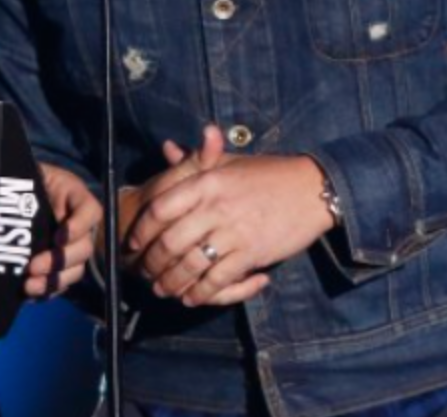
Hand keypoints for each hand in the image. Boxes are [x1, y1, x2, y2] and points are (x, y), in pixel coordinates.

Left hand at [23, 164, 102, 298]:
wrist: (16, 192)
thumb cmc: (24, 178)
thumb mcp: (28, 171)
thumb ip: (24, 179)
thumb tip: (1, 187)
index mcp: (75, 197)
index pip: (90, 211)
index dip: (80, 226)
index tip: (59, 236)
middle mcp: (80, 225)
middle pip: (85, 248)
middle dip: (60, 260)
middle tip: (33, 266)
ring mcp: (72, 247)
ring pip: (76, 269)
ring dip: (54, 280)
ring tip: (29, 285)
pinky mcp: (60, 264)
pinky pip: (62, 282)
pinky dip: (48, 289)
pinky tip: (30, 291)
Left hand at [124, 130, 334, 306]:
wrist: (311, 189)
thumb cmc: (268, 174)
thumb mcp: (230, 163)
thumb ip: (197, 160)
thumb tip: (168, 148)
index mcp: (206, 181)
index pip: (161, 207)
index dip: (143, 228)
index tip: (134, 241)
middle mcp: (215, 206)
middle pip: (170, 242)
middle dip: (152, 263)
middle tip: (145, 273)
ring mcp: (234, 231)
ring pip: (190, 265)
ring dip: (172, 282)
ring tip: (163, 289)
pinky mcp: (252, 253)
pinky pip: (218, 279)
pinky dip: (201, 292)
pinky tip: (192, 297)